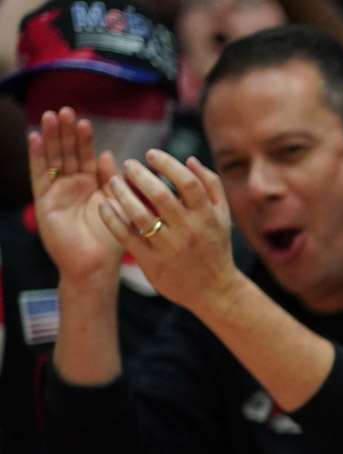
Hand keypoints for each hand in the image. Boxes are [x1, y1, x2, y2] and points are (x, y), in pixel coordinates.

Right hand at [27, 108, 124, 285]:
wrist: (96, 265)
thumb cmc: (111, 239)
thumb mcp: (116, 203)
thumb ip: (112, 179)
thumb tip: (107, 154)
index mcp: (92, 185)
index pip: (86, 155)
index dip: (84, 139)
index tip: (84, 120)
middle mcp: (73, 185)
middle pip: (67, 152)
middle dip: (65, 132)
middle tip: (64, 109)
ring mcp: (57, 192)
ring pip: (53, 159)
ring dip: (51, 138)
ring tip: (50, 116)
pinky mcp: (44, 201)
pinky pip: (39, 175)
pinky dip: (37, 156)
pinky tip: (36, 137)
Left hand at [95, 149, 242, 312]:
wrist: (215, 291)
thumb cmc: (216, 248)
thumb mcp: (223, 216)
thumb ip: (211, 185)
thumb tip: (190, 159)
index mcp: (207, 215)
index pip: (187, 182)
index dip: (166, 163)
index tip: (150, 154)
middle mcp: (189, 230)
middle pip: (160, 195)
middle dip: (139, 174)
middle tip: (127, 164)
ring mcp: (169, 247)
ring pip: (140, 215)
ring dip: (122, 194)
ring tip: (113, 182)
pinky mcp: (152, 262)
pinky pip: (127, 237)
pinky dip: (112, 220)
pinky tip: (104, 206)